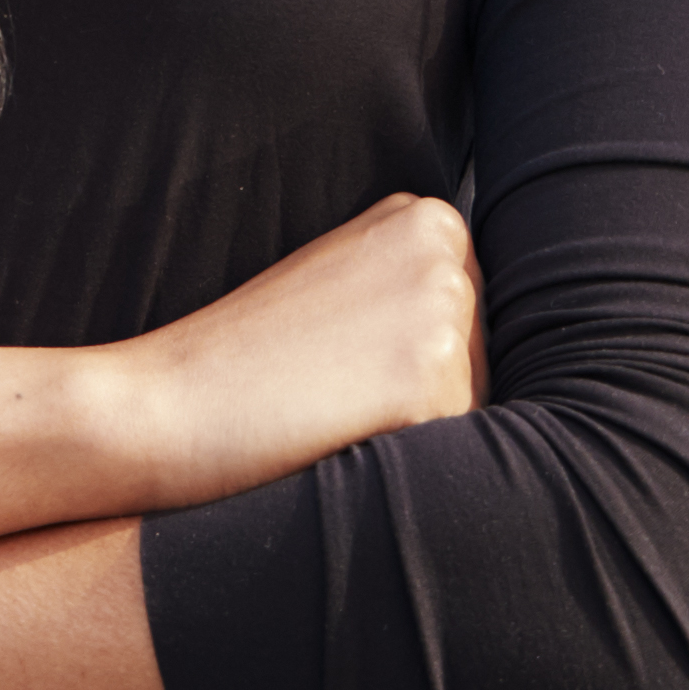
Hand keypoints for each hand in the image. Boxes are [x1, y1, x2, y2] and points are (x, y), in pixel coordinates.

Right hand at [98, 191, 479, 509]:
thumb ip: (417, 293)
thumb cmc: (244, 360)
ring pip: (478, 415)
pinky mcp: (429, 387)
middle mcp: (446, 254)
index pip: (482, 322)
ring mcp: (441, 316)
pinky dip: (405, 471)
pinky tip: (338, 442)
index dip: (419, 365)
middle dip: (432, 402)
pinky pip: (457, 459)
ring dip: (419, 438)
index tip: (346, 365)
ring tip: (331, 414)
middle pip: (492, 368)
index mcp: (426, 218)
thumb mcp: (340, 286)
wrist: (162, 404)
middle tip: (332, 393)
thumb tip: (526, 350)